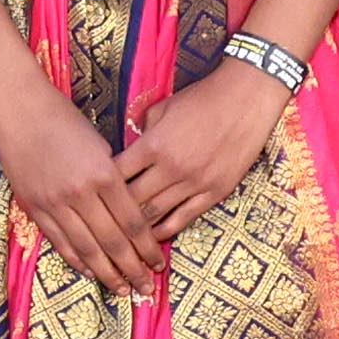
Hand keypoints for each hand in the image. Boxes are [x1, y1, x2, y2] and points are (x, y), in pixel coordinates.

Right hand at [0, 90, 167, 295]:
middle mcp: (80, 192)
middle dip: (133, 268)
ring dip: (107, 273)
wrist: (20, 110)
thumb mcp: (101, 145)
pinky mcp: (34, 206)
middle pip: (113, 241)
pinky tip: (91, 272)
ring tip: (122, 289)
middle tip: (146, 289)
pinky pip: (59, 241)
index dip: (147, 248)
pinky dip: (76, 260)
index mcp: (103, 174)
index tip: (158, 265)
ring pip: (86, 248)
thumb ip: (115, 179)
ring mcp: (54, 202)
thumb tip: (130, 213)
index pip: (132, 223)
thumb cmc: (65, 121)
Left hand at [113, 63, 288, 239]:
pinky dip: (165, 230)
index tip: (93, 195)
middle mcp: (171, 168)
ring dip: (136, 228)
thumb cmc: (201, 99)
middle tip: (101, 223)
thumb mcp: (162, 109)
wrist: (246, 100)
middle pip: (131, 201)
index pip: (116, 176)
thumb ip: (142, 132)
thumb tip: (127, 149)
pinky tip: (152, 238)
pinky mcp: (215, 193)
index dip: (100, 187)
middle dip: (113, 213)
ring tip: (120, 238)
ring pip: (155, 214)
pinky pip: (184, 219)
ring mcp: (195, 183)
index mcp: (153, 145)